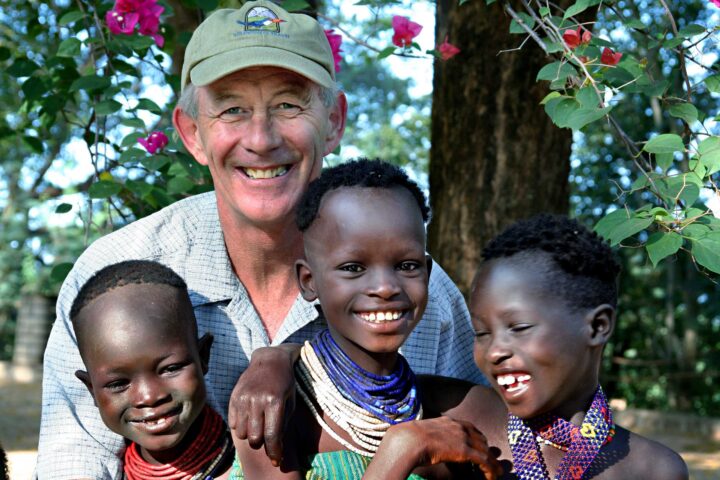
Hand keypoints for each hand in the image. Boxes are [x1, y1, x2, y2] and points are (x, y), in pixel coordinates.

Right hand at [228, 344, 299, 465]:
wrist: (270, 360)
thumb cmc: (285, 382)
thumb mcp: (290, 401)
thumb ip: (283, 424)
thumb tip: (276, 447)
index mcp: (274, 401)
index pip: (272, 435)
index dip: (275, 452)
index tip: (277, 460)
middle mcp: (257, 399)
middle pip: (255, 438)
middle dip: (262, 443)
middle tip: (267, 438)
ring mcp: (243, 398)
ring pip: (242, 433)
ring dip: (250, 435)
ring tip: (258, 426)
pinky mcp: (234, 396)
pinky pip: (233, 423)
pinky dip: (241, 426)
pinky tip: (250, 418)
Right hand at [365, 416, 502, 479]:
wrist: (408, 440)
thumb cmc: (408, 438)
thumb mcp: (422, 432)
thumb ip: (429, 435)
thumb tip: (424, 442)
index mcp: (448, 421)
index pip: (469, 427)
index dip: (477, 437)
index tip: (480, 445)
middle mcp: (458, 427)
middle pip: (480, 438)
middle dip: (487, 449)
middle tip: (491, 460)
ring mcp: (463, 438)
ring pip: (485, 451)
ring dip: (493, 463)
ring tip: (497, 472)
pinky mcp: (465, 451)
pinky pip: (484, 461)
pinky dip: (491, 470)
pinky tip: (492, 478)